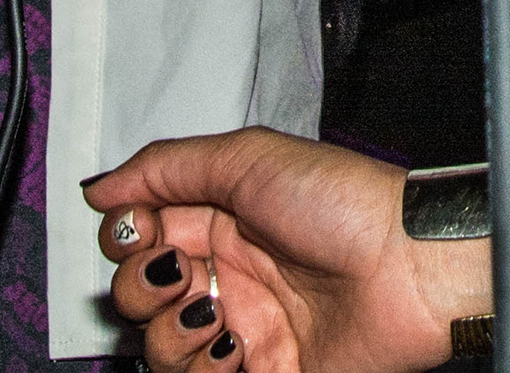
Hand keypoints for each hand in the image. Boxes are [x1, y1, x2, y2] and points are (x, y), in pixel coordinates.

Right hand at [88, 131, 478, 372]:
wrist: (410, 267)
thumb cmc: (346, 203)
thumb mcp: (248, 157)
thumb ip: (166, 167)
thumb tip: (99, 188)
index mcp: (220, 217)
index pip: (139, 236)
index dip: (127, 239)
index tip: (143, 232)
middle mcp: (227, 273)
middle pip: (139, 295)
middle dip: (143, 288)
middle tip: (182, 274)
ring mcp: (244, 326)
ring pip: (161, 347)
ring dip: (172, 334)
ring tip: (215, 316)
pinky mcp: (265, 371)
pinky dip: (204, 369)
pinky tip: (235, 347)